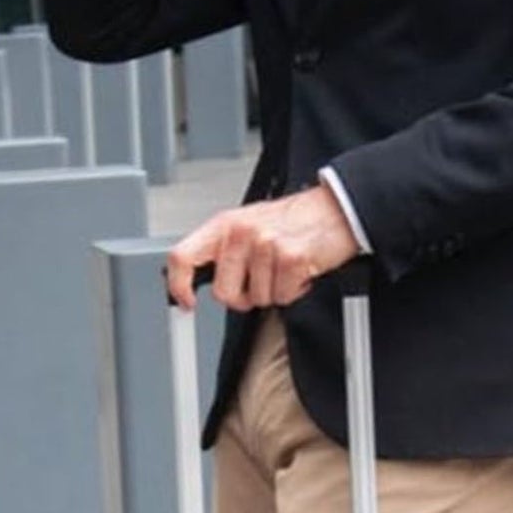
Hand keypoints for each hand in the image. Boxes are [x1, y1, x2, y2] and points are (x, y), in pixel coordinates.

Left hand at [166, 183, 359, 311]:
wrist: (334, 210)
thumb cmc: (292, 222)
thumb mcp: (248, 227)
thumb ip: (223, 252)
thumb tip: (196, 280)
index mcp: (225, 225)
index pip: (183, 256)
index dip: (178, 285)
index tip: (185, 301)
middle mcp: (241, 233)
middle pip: (223, 293)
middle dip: (244, 297)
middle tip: (261, 280)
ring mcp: (265, 244)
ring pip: (257, 299)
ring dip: (274, 291)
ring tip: (284, 267)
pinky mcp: (290, 258)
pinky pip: (282, 297)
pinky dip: (293, 291)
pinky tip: (299, 271)